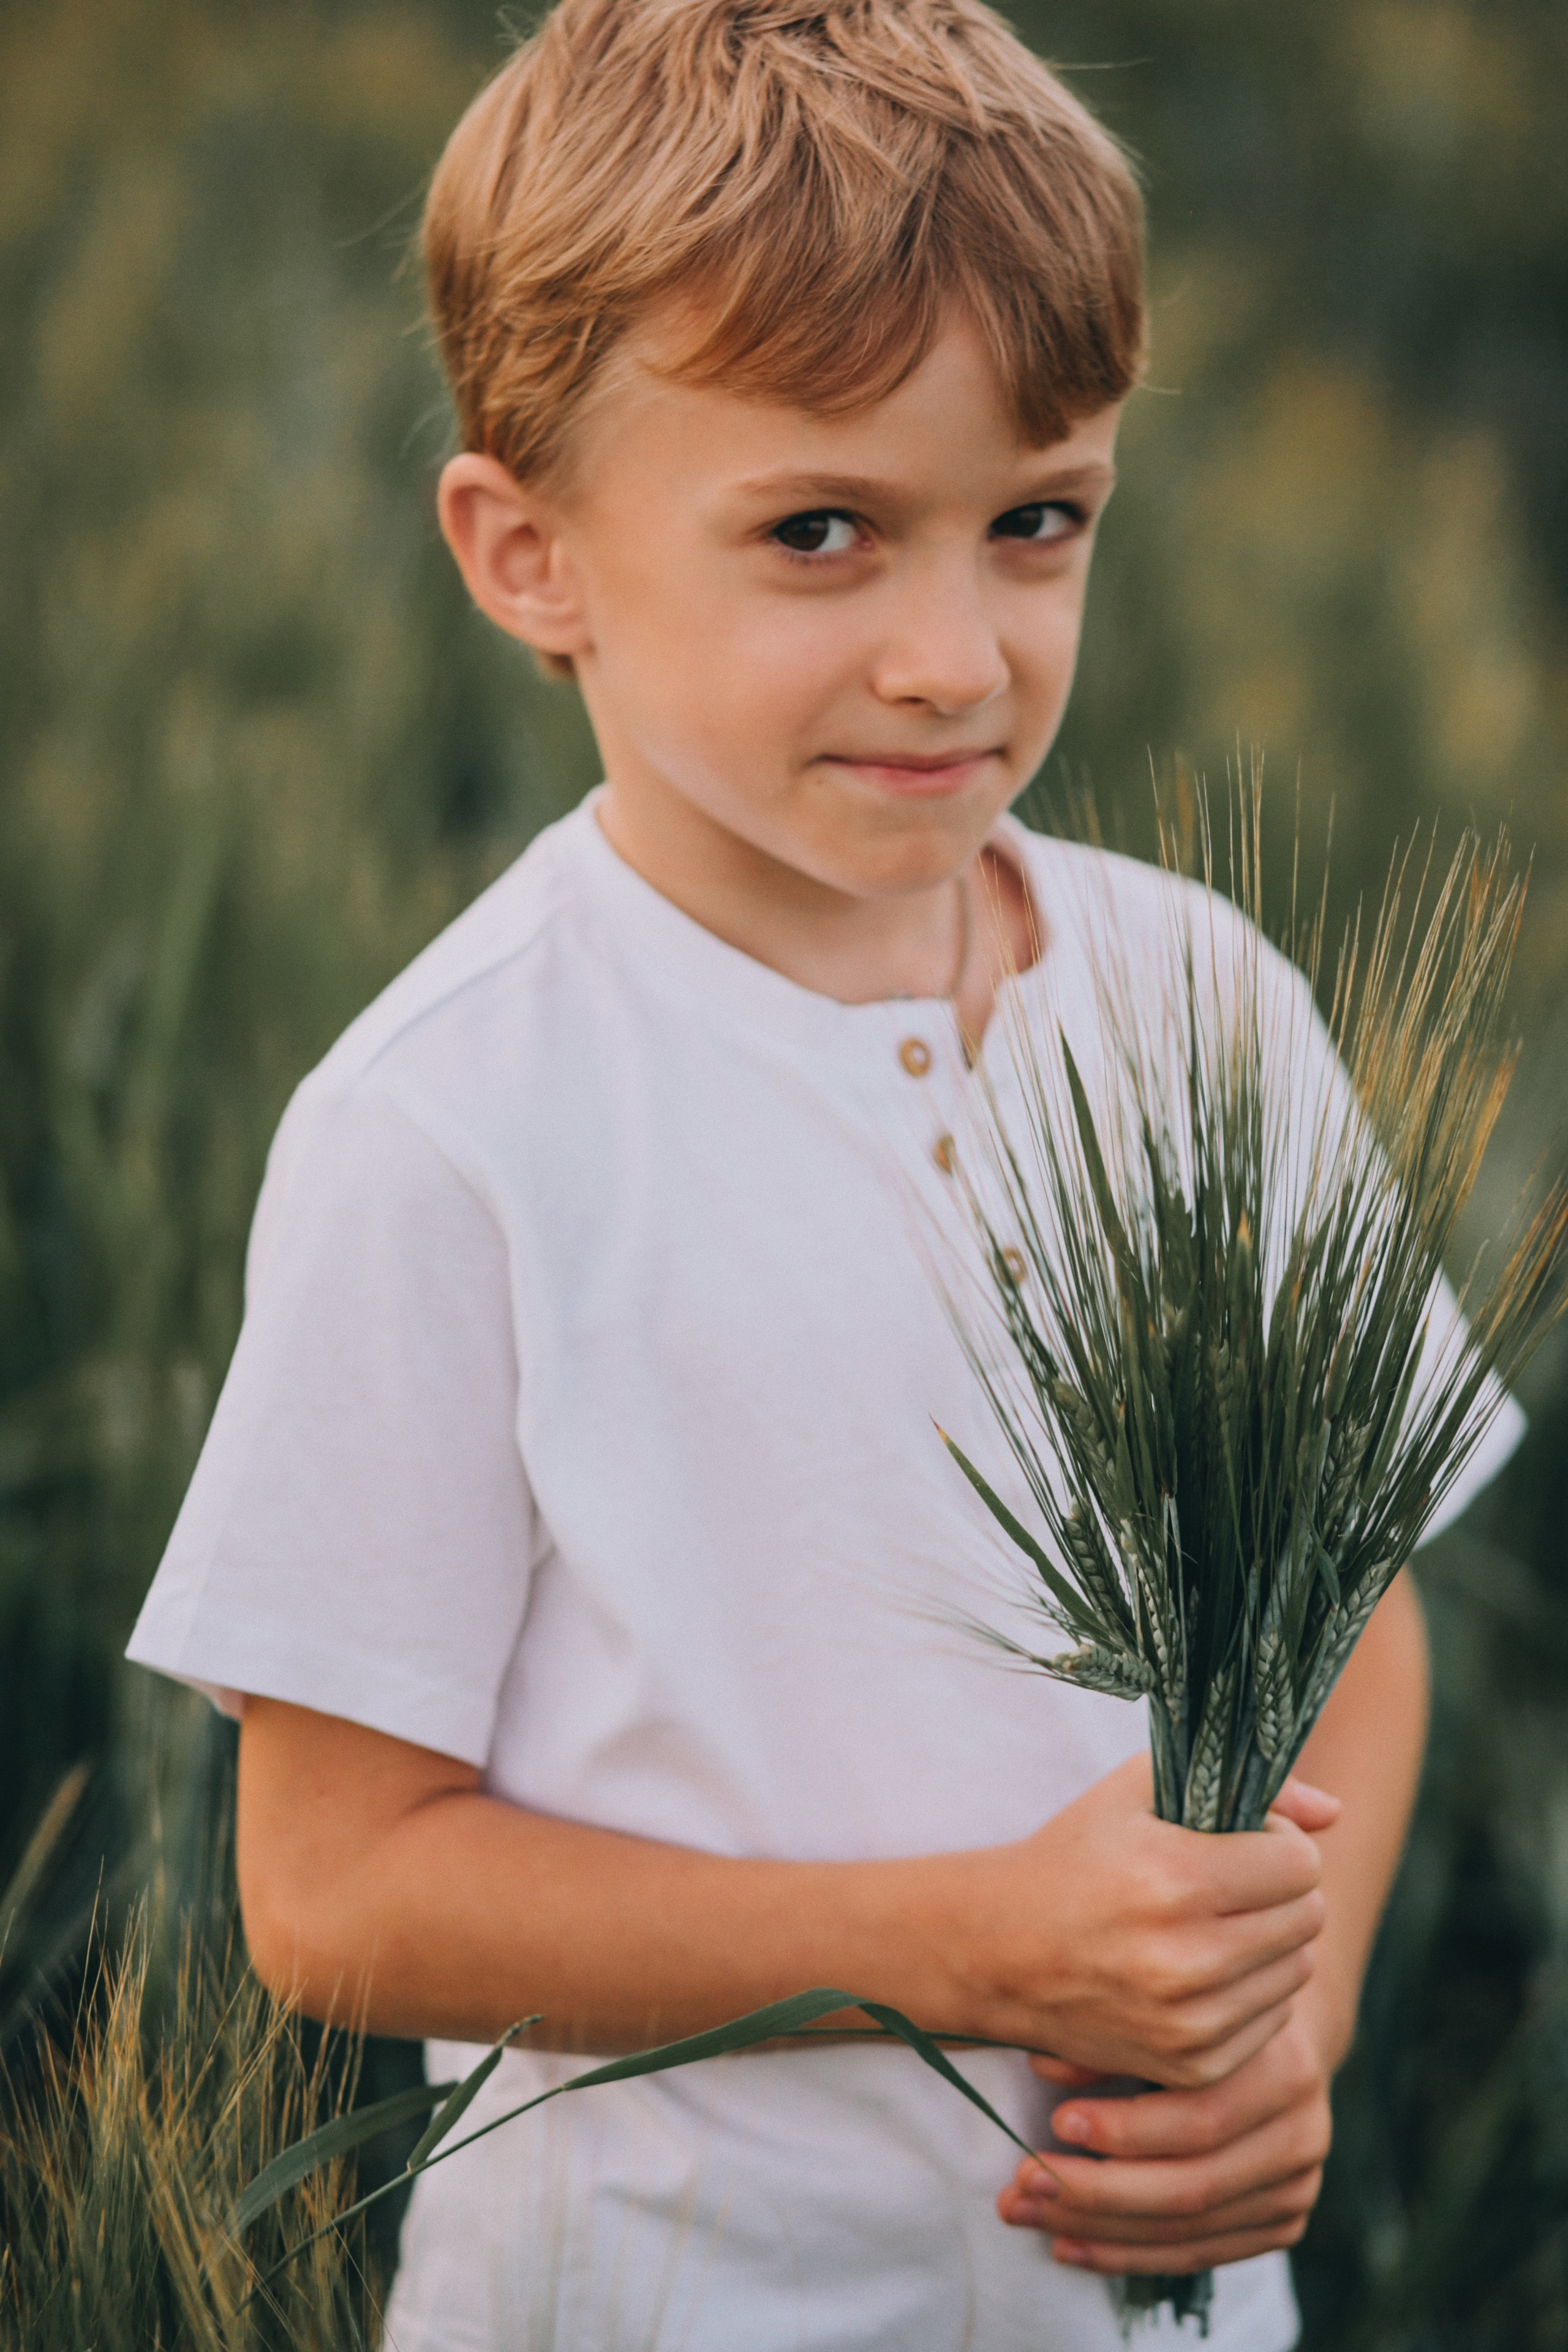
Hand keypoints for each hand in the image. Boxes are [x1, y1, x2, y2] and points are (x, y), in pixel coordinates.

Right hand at [935, 1758, 1332, 2087]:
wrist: (1000, 1952)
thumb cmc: (1074, 1856)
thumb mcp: (1136, 1792)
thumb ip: (1240, 1789)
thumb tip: (1333, 1812)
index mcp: (1176, 1880)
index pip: (1300, 1863)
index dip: (1278, 1844)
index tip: (1243, 1841)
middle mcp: (1189, 1959)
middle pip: (1308, 1916)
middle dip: (1282, 1890)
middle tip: (1233, 1880)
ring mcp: (1192, 2023)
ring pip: (1298, 1970)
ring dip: (1273, 1941)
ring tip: (1216, 1923)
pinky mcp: (1193, 2066)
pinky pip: (1272, 2021)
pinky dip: (1252, 1990)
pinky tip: (1204, 1968)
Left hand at [995, 1985, 1335, 2276]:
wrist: (1267, 2045)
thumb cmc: (1196, 2014)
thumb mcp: (1163, 2010)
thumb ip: (1113, 2037)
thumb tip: (1042, 2062)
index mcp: (1281, 2067)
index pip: (1199, 2118)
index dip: (1124, 2129)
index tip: (1054, 2122)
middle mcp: (1302, 2134)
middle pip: (1191, 2186)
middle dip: (1097, 2191)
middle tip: (1022, 2183)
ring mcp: (1296, 2187)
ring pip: (1188, 2230)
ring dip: (1097, 2230)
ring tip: (1026, 2215)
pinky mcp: (1281, 2224)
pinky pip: (1196, 2254)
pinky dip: (1126, 2254)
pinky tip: (1067, 2245)